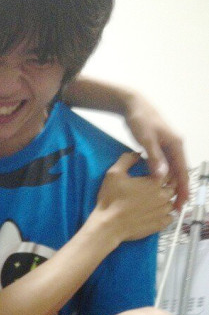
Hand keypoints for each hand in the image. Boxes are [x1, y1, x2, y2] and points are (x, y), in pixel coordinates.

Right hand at [94, 152, 175, 243]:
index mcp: (155, 181)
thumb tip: (138, 153)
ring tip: (157, 200)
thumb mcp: (114, 174)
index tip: (157, 173)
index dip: (164, 171)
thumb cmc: (111, 199)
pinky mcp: (159, 225)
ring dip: (167, 200)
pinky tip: (158, 213)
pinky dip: (167, 214)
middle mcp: (163, 196)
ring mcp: (162, 212)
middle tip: (157, 186)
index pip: (169, 172)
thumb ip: (127, 159)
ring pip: (172, 202)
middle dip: (168, 185)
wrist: (108, 226)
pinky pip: (170, 218)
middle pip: (173, 187)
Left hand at [122, 91, 188, 208]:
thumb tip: (162, 177)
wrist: (132, 106)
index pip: (182, 172)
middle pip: (180, 173)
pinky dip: (164, 177)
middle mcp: (175, 147)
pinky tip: (159, 187)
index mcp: (176, 145)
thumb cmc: (140, 120)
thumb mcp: (146, 140)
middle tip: (175, 209)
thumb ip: (154, 158)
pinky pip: (165, 166)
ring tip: (168, 202)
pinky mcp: (160, 148)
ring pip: (172, 170)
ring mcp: (168, 147)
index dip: (183, 189)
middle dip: (179, 191)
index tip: (181, 204)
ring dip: (171, 185)